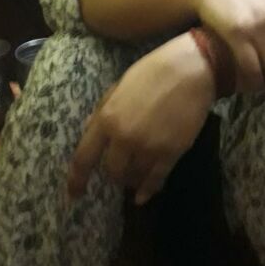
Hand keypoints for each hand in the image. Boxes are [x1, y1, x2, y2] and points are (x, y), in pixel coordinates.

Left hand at [68, 32, 213, 204]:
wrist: (191, 70)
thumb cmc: (153, 71)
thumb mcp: (119, 86)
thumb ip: (103, 110)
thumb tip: (88, 131)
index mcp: (107, 118)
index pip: (84, 158)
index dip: (76, 180)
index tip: (74, 195)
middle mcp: (124, 137)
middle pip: (112, 171)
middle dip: (113, 175)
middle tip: (120, 171)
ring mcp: (148, 147)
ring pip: (133, 177)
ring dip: (131, 180)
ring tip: (135, 176)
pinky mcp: (170, 153)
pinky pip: (155, 179)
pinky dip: (148, 190)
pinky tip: (143, 196)